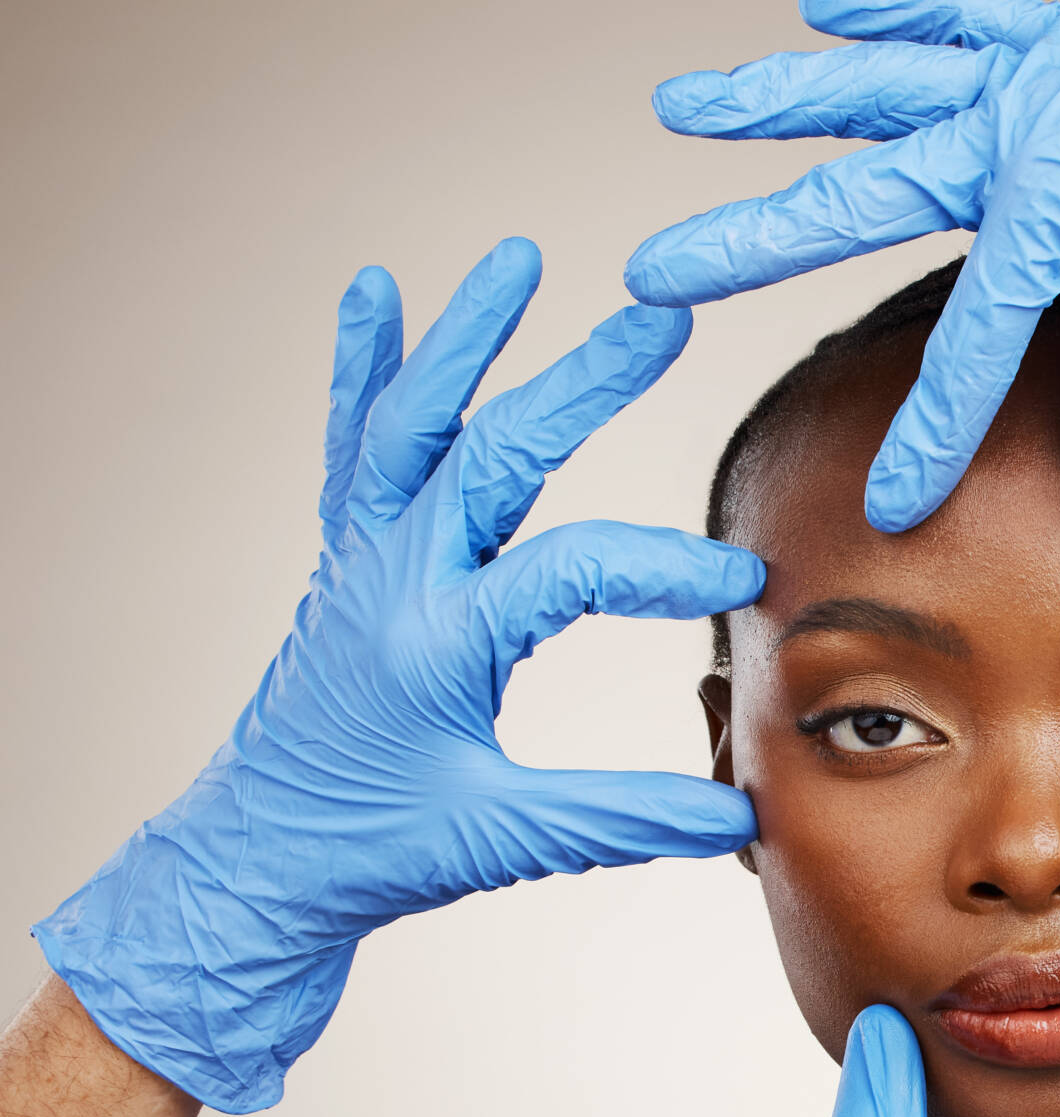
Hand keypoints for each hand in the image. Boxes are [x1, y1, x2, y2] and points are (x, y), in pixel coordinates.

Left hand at [33, 241, 762, 1111]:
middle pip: (496, 454)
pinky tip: (376, 293)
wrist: (258, 858)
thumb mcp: (505, 839)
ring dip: (466, 340)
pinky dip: (367, 369)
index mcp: (439, 645)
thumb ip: (625, 817)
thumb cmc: (375, 851)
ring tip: (515, 257)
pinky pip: (355, 448)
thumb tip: (741, 816)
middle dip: (583, 381)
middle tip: (660, 317)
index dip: (663, 567)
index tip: (744, 581)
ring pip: (415, 425)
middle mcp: (395, 583)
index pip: (570, 572)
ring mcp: (363, 563)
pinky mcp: (347, 563)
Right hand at [626, 0, 1059, 529]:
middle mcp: (1024, 114)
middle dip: (756, 238)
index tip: (889, 511)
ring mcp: (1044, 72)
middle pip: (865, 187)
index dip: (931, 429)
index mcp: (1049, 177)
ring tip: (690, 104)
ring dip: (785, 97)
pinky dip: (906, 6)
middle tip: (659, 268)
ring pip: (886, 84)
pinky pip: (973, 17)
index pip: (970, 330)